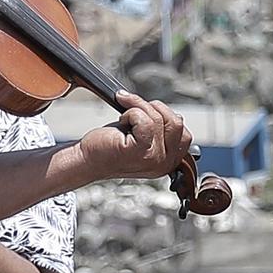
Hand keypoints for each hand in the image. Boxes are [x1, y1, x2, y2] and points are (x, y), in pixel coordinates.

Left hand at [76, 92, 191, 181]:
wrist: (88, 159)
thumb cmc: (113, 146)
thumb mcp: (144, 137)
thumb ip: (162, 130)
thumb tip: (176, 115)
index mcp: (169, 162)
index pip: (184, 132)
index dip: (166, 116)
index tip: (146, 114)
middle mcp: (165, 164)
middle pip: (176, 122)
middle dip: (153, 108)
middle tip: (133, 111)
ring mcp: (154, 159)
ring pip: (158, 118)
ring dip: (138, 108)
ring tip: (124, 118)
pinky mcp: (139, 152)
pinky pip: (145, 120)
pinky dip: (131, 112)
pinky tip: (121, 121)